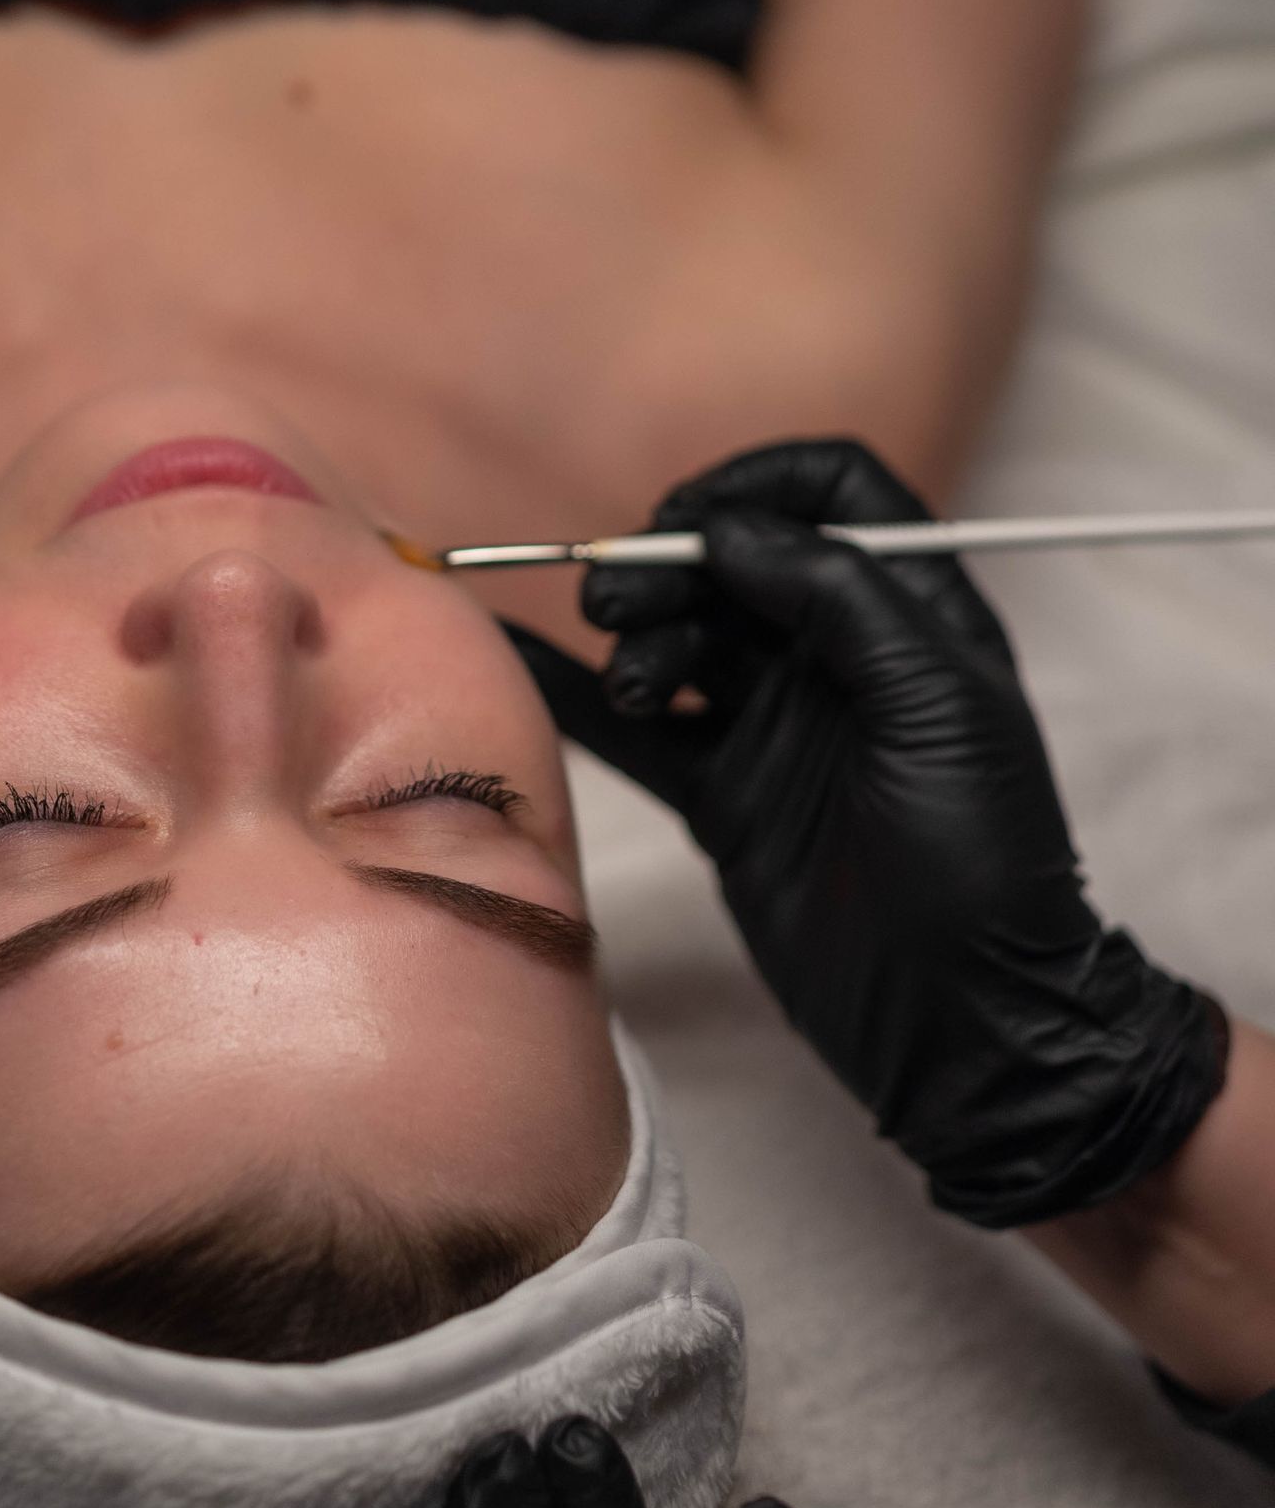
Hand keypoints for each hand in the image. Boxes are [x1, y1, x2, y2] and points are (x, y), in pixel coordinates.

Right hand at [574, 438, 1225, 1228]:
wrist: (963, 1023)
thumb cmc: (981, 860)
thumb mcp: (934, 706)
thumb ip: (839, 598)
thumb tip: (730, 528)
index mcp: (913, 611)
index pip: (831, 489)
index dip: (755, 484)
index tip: (687, 520)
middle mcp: (841, 653)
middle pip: (734, 559)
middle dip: (666, 564)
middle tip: (615, 602)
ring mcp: (778, 723)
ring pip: (683, 634)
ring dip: (637, 635)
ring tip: (630, 683)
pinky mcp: (727, 793)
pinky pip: (641, 724)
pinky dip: (583, 697)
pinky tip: (526, 672)